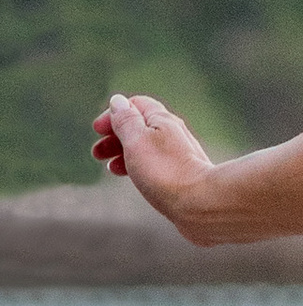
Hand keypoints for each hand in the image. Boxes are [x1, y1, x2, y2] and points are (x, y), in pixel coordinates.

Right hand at [92, 92, 216, 227]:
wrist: (202, 204)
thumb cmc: (165, 171)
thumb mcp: (136, 141)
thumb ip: (126, 120)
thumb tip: (118, 101)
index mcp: (163, 120)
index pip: (136, 105)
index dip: (114, 114)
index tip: (98, 130)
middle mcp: (174, 134)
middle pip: (141, 127)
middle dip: (116, 136)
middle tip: (97, 153)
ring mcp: (180, 156)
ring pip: (148, 148)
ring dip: (125, 153)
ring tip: (111, 167)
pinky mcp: (184, 176)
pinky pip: (157, 165)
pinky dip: (141, 168)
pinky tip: (134, 179)